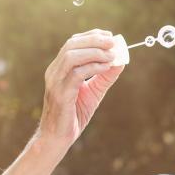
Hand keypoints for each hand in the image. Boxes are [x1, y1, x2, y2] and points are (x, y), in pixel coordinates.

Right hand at [38, 29, 124, 147]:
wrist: (57, 138)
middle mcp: (54, 72)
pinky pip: (76, 74)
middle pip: (71, 45)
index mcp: (59, 69)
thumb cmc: (73, 115)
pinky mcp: (60, 94)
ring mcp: (55, 82)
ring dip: (94, 52)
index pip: (72, 43)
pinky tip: (105, 68)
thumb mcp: (93, 93)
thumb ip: (104, 77)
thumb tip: (120, 62)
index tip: (109, 36)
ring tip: (111, 55)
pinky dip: (93, 67)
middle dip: (94, 40)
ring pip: (72, 56)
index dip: (91, 36)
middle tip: (113, 43)